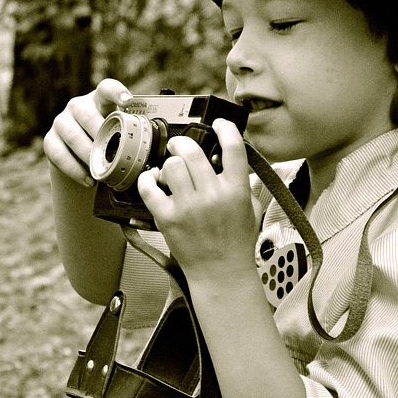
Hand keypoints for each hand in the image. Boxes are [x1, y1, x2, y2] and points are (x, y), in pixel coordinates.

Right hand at [42, 78, 131, 186]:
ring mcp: (61, 122)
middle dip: (100, 134)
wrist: (84, 163)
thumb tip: (155, 145)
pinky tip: (89, 179)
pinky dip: (75, 169)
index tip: (128, 101)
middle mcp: (78, 106)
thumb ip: (132, 133)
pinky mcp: (50, 140)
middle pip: (86, 113)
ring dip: (88, 154)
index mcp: (100, 100)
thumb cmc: (108, 145)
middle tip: (113, 152)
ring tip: (101, 170)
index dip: (116, 92)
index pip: (107, 88)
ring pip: (72, 134)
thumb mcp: (120, 134)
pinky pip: (59, 153)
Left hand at [136, 119, 258, 278]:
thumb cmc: (235, 243)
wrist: (220, 272)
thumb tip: (228, 161)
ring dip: (168, 163)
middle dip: (183, 143)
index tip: (218, 125)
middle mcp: (212, 195)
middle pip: (192, 151)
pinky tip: (152, 181)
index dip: (225, 128)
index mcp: (236, 190)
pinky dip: (147, 180)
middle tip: (180, 147)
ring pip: (171, 165)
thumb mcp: (250, 209)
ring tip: (168, 169)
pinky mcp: (167, 218)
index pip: (233, 147)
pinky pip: (149, 188)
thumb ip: (242, 183)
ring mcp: (188, 207)